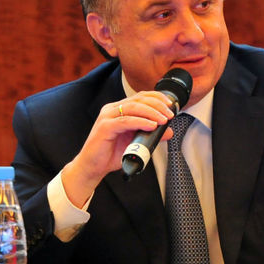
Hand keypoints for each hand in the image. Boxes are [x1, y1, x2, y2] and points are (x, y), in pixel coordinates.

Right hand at [61, 91, 174, 206]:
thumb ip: (151, 135)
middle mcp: (112, 109)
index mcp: (118, 109)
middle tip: (169, 114)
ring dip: (152, 112)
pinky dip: (140, 122)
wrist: (93, 167)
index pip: (140, 96)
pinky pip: (125, 121)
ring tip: (163, 120)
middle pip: (138, 99)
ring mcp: (107, 117)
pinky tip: (151, 125)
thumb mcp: (136, 143)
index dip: (157, 97)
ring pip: (133, 107)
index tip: (170, 104)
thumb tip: (168, 131)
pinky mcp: (104, 127)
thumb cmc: (110, 154)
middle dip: (157, 105)